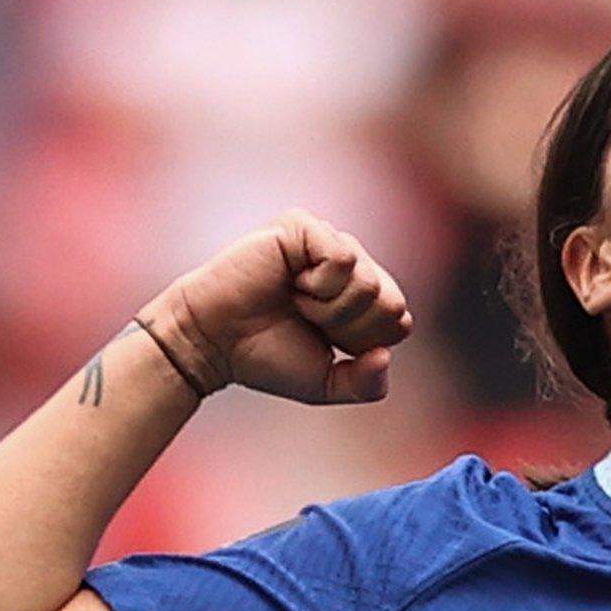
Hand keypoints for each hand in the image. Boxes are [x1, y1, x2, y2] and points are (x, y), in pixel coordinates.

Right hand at [139, 210, 412, 403]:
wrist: (211, 343)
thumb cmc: (266, 357)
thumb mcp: (327, 383)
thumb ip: (367, 384)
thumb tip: (384, 355)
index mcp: (361, 296)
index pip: (399, 320)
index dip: (364, 343)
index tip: (324, 341)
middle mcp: (350, 264)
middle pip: (391, 302)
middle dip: (349, 327)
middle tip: (307, 320)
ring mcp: (327, 240)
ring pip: (368, 282)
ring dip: (329, 308)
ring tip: (295, 300)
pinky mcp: (303, 226)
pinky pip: (344, 258)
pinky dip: (319, 285)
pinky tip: (291, 282)